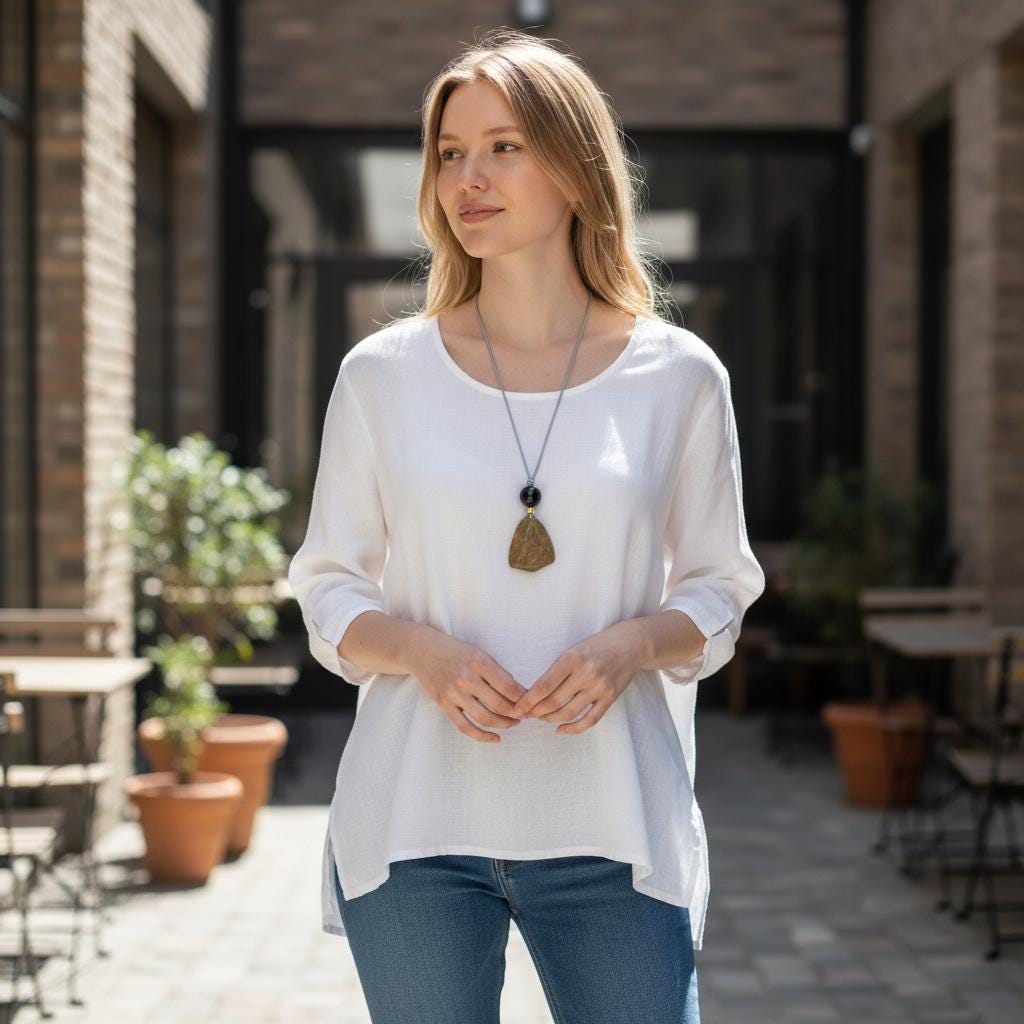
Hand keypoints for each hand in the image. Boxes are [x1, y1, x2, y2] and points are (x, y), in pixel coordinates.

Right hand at [411, 632, 528, 744]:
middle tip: (526, 716)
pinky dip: (482, 736)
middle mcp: (466, 678)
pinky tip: (496, 738)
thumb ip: (497, 672)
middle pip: (499, 704)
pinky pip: (465, 726)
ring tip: (513, 723)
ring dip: (504, 725)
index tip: (532, 703)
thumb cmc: (455, 651)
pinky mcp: (443, 704)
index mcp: (479, 662)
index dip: (524, 699)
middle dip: (517, 714)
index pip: (509, 686)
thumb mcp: (478, 653)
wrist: (422, 650)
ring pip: (485, 718)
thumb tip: (519, 692)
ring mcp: (453, 692)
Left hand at [511, 622, 646, 734]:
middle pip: (554, 701)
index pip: (544, 685)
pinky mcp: (610, 698)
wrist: (630, 644)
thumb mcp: (574, 649)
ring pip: (568, 712)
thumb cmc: (596, 646)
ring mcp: (599, 687)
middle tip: (526, 715)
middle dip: (536, 712)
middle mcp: (585, 673)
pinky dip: (573, 729)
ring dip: (551, 719)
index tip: (517, 707)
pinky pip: (589, 720)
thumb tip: (535, 692)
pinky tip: (561, 729)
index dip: (528, 700)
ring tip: (542, 718)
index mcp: (572, 658)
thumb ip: (557, 669)